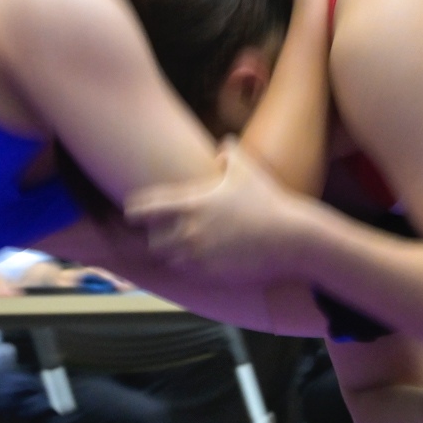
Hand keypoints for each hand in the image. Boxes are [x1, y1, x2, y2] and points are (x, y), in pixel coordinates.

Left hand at [124, 140, 311, 281]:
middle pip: (153, 240)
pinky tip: (203, 260)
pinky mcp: (211, 276)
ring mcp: (199, 257)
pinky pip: (189, 275)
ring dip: (173, 254)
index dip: (134, 210)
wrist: (291, 239)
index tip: (131, 211)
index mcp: (192, 205)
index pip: (145, 208)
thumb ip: (230, 152)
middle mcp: (189, 233)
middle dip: (157, 236)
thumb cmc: (269, 202)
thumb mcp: (248, 170)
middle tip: (165, 232)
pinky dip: (191, 268)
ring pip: (169, 260)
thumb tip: (222, 147)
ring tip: (185, 247)